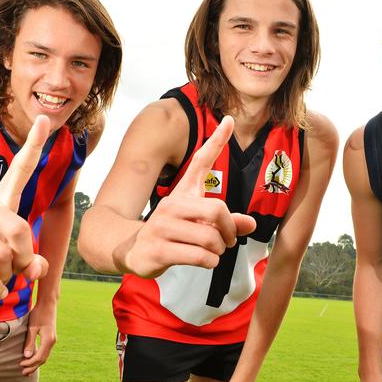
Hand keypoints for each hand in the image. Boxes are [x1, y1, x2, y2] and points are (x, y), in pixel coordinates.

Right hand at [0, 115, 50, 297]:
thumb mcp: (9, 257)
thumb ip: (29, 261)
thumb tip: (37, 269)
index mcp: (0, 200)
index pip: (22, 168)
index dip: (35, 144)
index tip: (48, 119)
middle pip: (19, 230)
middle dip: (24, 258)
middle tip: (19, 271)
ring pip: (1, 254)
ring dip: (7, 276)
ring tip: (1, 279)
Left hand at [20, 300, 56, 374]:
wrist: (48, 304)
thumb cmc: (39, 314)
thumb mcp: (32, 328)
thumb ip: (29, 342)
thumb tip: (26, 356)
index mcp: (48, 340)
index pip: (39, 356)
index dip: (30, 363)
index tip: (21, 365)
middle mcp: (52, 341)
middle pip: (43, 358)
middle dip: (33, 366)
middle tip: (23, 373)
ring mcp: (52, 339)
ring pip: (45, 355)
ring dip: (36, 363)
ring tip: (27, 369)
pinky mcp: (50, 337)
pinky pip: (45, 351)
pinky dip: (39, 357)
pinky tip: (33, 358)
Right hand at [116, 116, 255, 277]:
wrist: (130, 249)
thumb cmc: (170, 232)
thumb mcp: (196, 222)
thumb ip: (225, 221)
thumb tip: (250, 223)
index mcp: (183, 193)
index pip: (201, 161)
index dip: (217, 140)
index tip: (230, 119)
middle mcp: (172, 205)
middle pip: (217, 210)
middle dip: (229, 230)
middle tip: (227, 240)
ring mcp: (163, 227)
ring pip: (210, 238)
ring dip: (218, 251)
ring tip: (211, 252)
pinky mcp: (159, 249)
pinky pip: (199, 256)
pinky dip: (209, 262)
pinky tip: (203, 260)